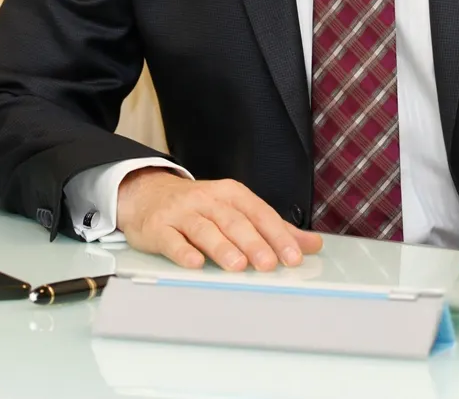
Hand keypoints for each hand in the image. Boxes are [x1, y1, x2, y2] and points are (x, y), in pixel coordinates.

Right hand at [116, 169, 322, 272]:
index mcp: (230, 194)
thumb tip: (311, 245)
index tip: (293, 256)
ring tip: (237, 266)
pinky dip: (183, 251)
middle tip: (269, 264)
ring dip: (221, 247)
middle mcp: (207, 199)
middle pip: (233, 221)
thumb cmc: (198, 206)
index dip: (277, 234)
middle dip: (253, 242)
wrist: (146, 194)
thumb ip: (273, 228)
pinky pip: (171, 239)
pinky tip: (194, 263)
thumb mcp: (236, 209)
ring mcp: (181, 213)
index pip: (258, 212)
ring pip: (204, 228)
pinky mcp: (158, 228)